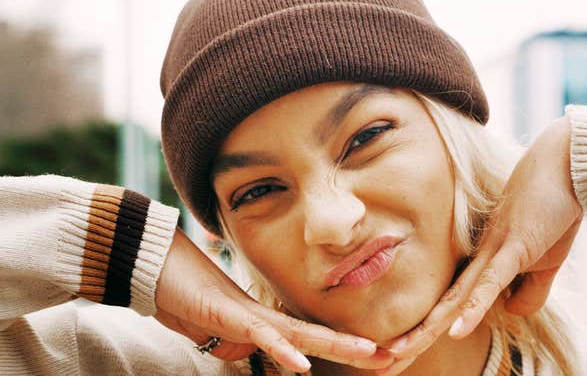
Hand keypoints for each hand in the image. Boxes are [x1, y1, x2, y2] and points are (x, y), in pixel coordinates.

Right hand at [154, 229, 393, 371]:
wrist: (153, 263)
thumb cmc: (181, 293)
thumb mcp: (213, 327)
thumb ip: (237, 339)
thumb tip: (254, 351)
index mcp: (263, 320)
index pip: (310, 335)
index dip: (340, 346)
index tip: (372, 355)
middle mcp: (263, 316)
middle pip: (317, 334)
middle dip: (355, 348)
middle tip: (391, 356)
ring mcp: (247, 314)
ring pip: (300, 334)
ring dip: (336, 346)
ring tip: (371, 356)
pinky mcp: (227, 315)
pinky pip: (260, 336)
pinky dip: (282, 351)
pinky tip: (303, 365)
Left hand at [379, 117, 582, 374]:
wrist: (566, 167)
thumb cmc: (553, 211)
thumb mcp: (543, 264)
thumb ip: (528, 292)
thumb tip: (509, 311)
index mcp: (483, 265)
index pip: (449, 306)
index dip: (426, 331)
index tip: (401, 354)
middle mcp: (478, 261)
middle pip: (440, 307)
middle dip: (412, 339)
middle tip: (379, 364)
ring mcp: (493, 254)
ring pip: (454, 300)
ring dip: (426, 329)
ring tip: (394, 353)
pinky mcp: (513, 248)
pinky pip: (490, 284)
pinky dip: (473, 309)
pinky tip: (454, 332)